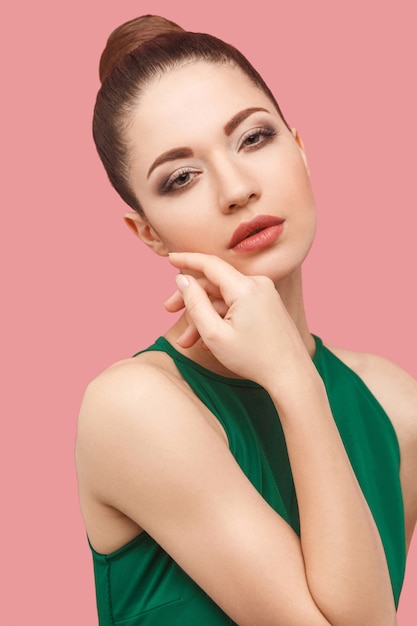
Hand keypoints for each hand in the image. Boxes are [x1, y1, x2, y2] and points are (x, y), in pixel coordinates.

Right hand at [168, 253, 312, 389]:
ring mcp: (265, 294)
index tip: (170, 257)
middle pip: (215, 284)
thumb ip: (195, 303)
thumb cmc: (254, 358)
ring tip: (187, 342)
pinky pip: (238, 305)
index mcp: (245, 288)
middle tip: (168, 310)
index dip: (187, 259)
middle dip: (191, 299)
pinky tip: (208, 341)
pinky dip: (222, 319)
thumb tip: (183, 279)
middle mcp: (258, 284)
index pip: (209, 264)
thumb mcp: (215, 334)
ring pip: (225, 299)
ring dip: (205, 317)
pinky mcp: (268, 305)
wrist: (291, 375)